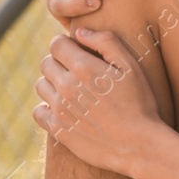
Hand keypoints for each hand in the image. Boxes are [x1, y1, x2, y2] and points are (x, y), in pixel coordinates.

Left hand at [33, 28, 161, 176]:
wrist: (138, 145)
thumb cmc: (140, 104)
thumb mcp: (132, 67)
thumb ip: (106, 42)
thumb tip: (80, 32)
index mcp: (84, 68)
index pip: (56, 44)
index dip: (66, 44)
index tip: (76, 50)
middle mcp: (67, 87)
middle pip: (46, 63)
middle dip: (59, 62)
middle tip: (76, 71)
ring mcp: (60, 110)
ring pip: (41, 86)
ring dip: (52, 83)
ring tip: (72, 90)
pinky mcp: (58, 130)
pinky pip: (38, 111)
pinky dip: (46, 107)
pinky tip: (64, 108)